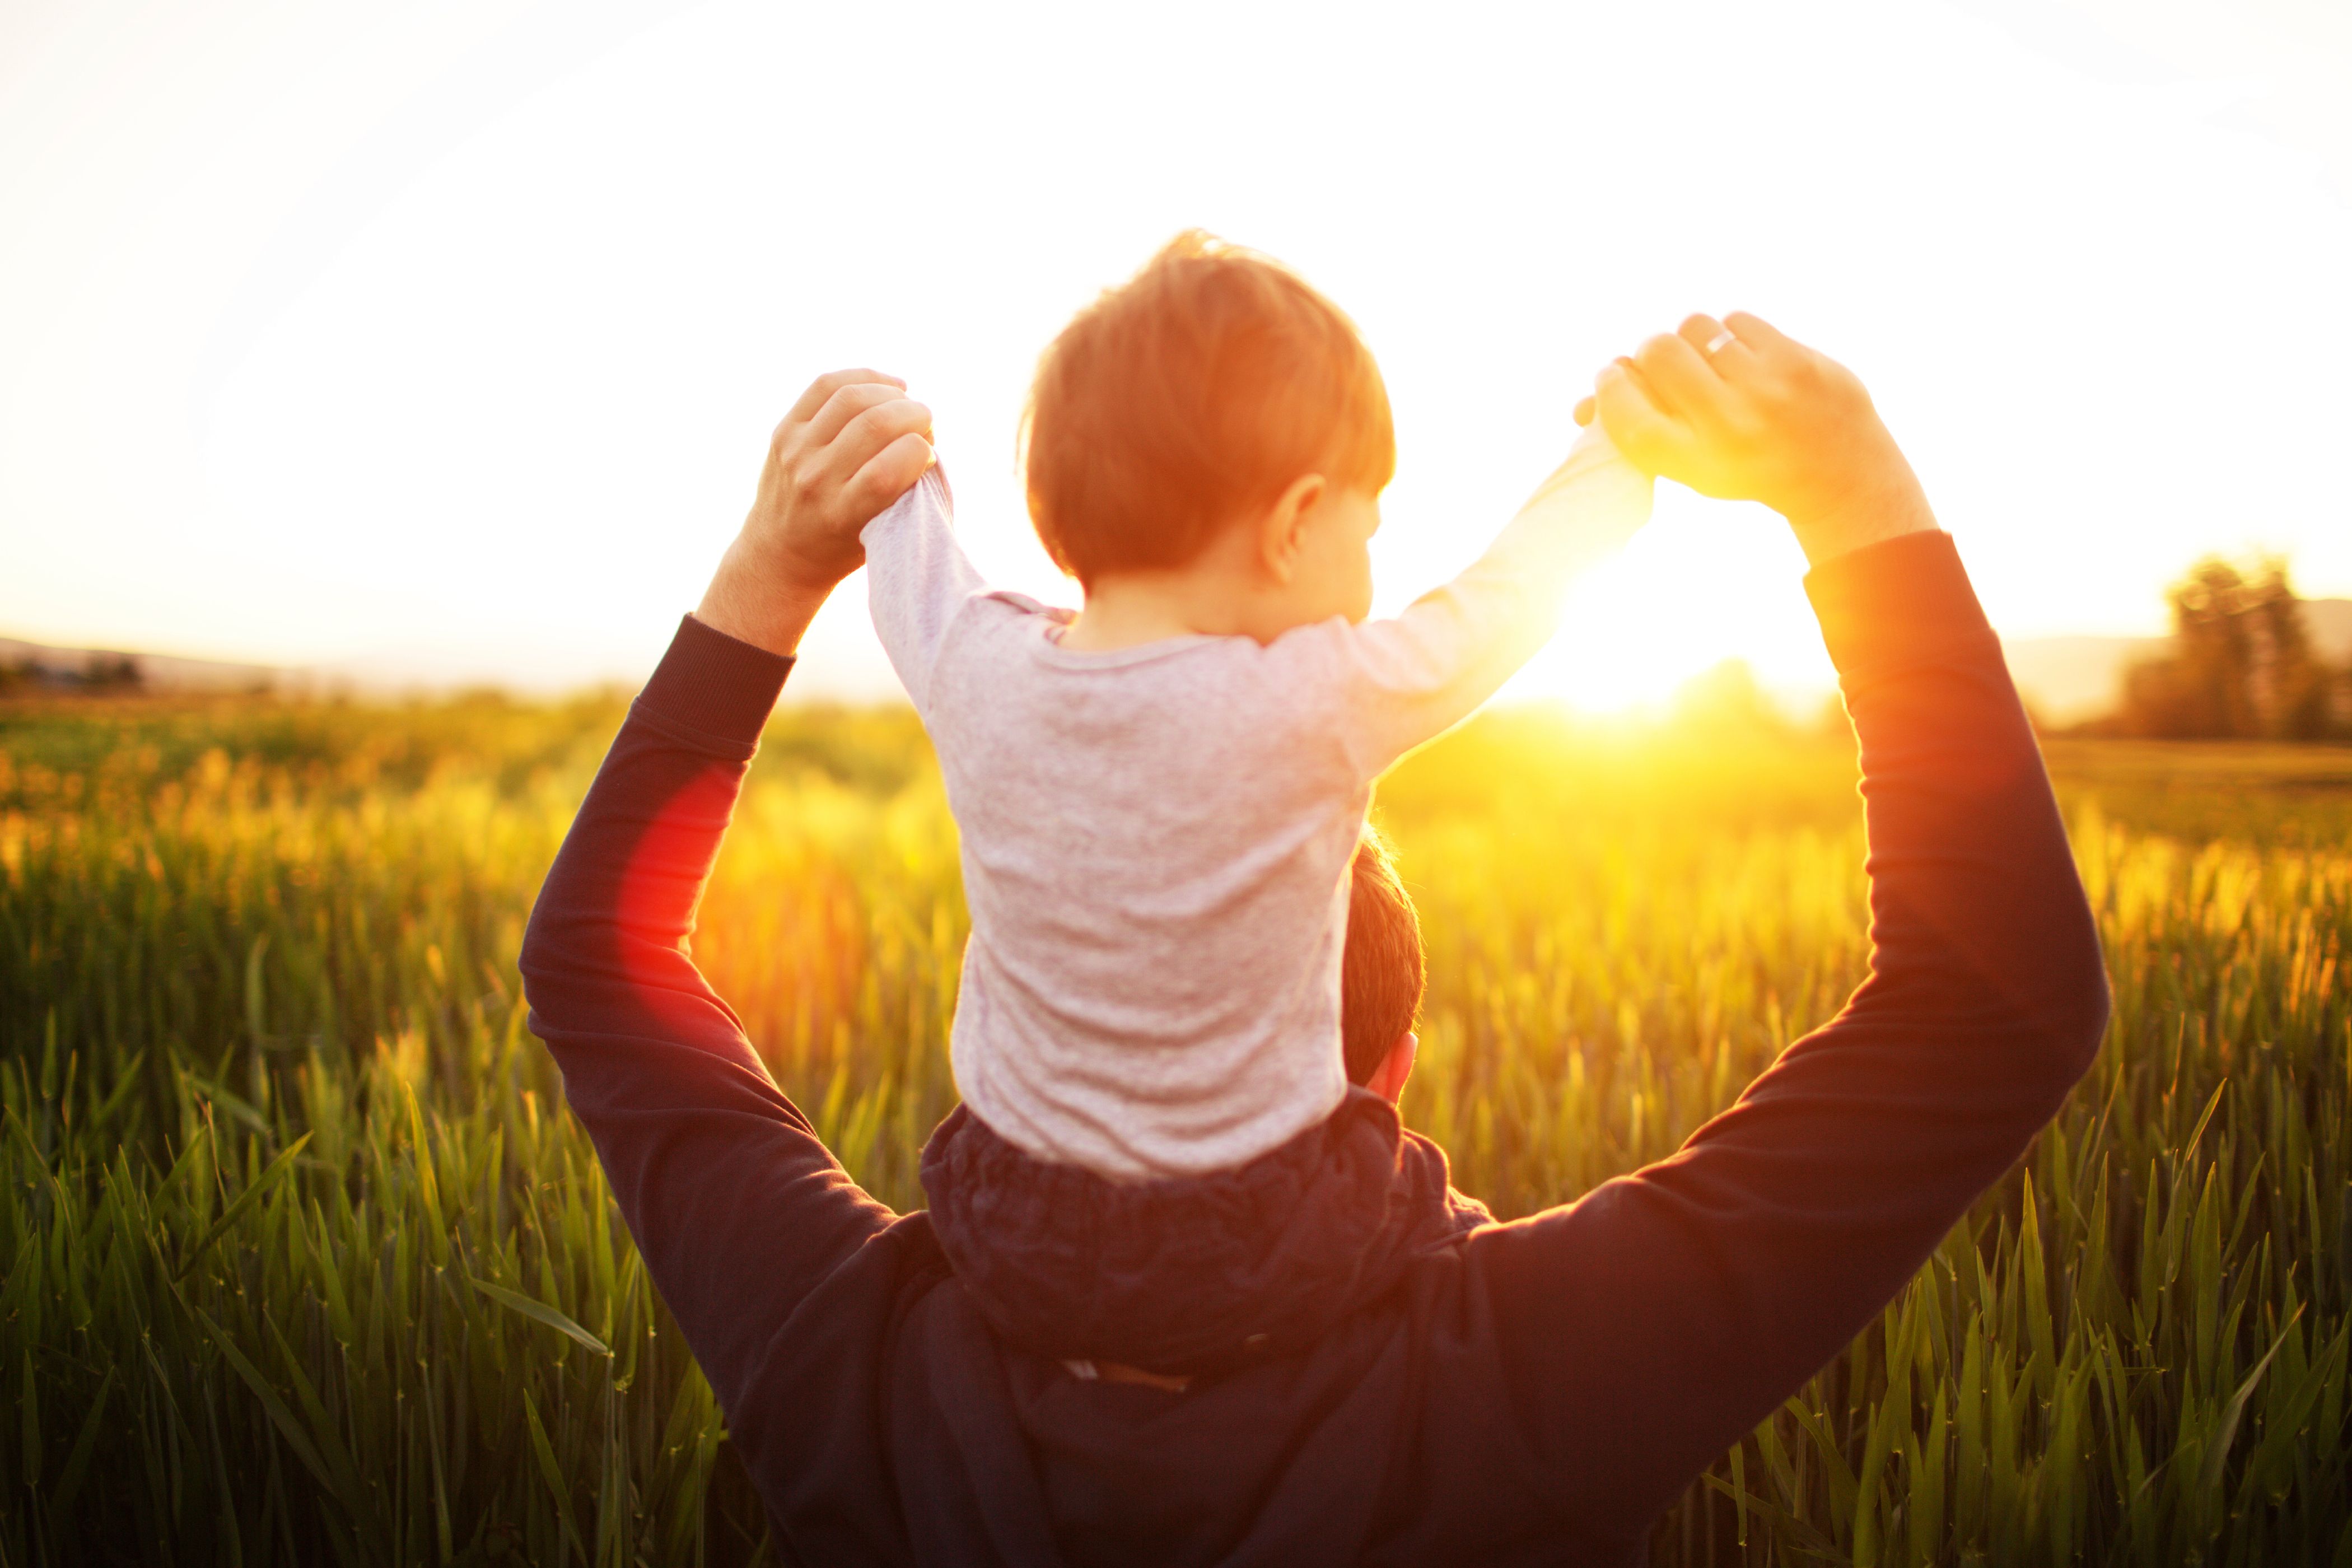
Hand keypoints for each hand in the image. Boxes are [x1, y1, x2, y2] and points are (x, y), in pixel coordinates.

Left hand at [696, 370, 935, 654]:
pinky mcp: (784, 430)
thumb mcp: (879, 534)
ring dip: (892, 393)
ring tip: (906, 403)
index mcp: (842, 513)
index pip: (889, 469)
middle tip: (925, 422)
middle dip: (914, 414)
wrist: (780, 554)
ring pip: (852, 397)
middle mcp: (815, 479)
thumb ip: (903, 492)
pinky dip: (864, 378)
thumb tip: (924, 437)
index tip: (928, 454)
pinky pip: (826, 385)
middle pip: (875, 424)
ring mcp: (796, 451)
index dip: (921, 451)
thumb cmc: (844, 547)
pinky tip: (886, 387)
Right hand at [1573, 314, 1935, 566]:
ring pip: (1695, 328)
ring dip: (1693, 339)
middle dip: (1651, 353)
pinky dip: (1733, 335)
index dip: (1608, 389)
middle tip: (1662, 363)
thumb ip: (1642, 431)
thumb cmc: (1746, 467)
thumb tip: (1584, 403)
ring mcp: (1764, 389)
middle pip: (1656, 354)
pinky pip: (1736, 321)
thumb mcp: (1691, 465)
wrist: (1837, 472)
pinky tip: (1746, 359)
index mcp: (1693, 461)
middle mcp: (1726, 426)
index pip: (1623, 412)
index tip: (1611, 378)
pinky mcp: (1794, 359)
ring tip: (1710, 361)